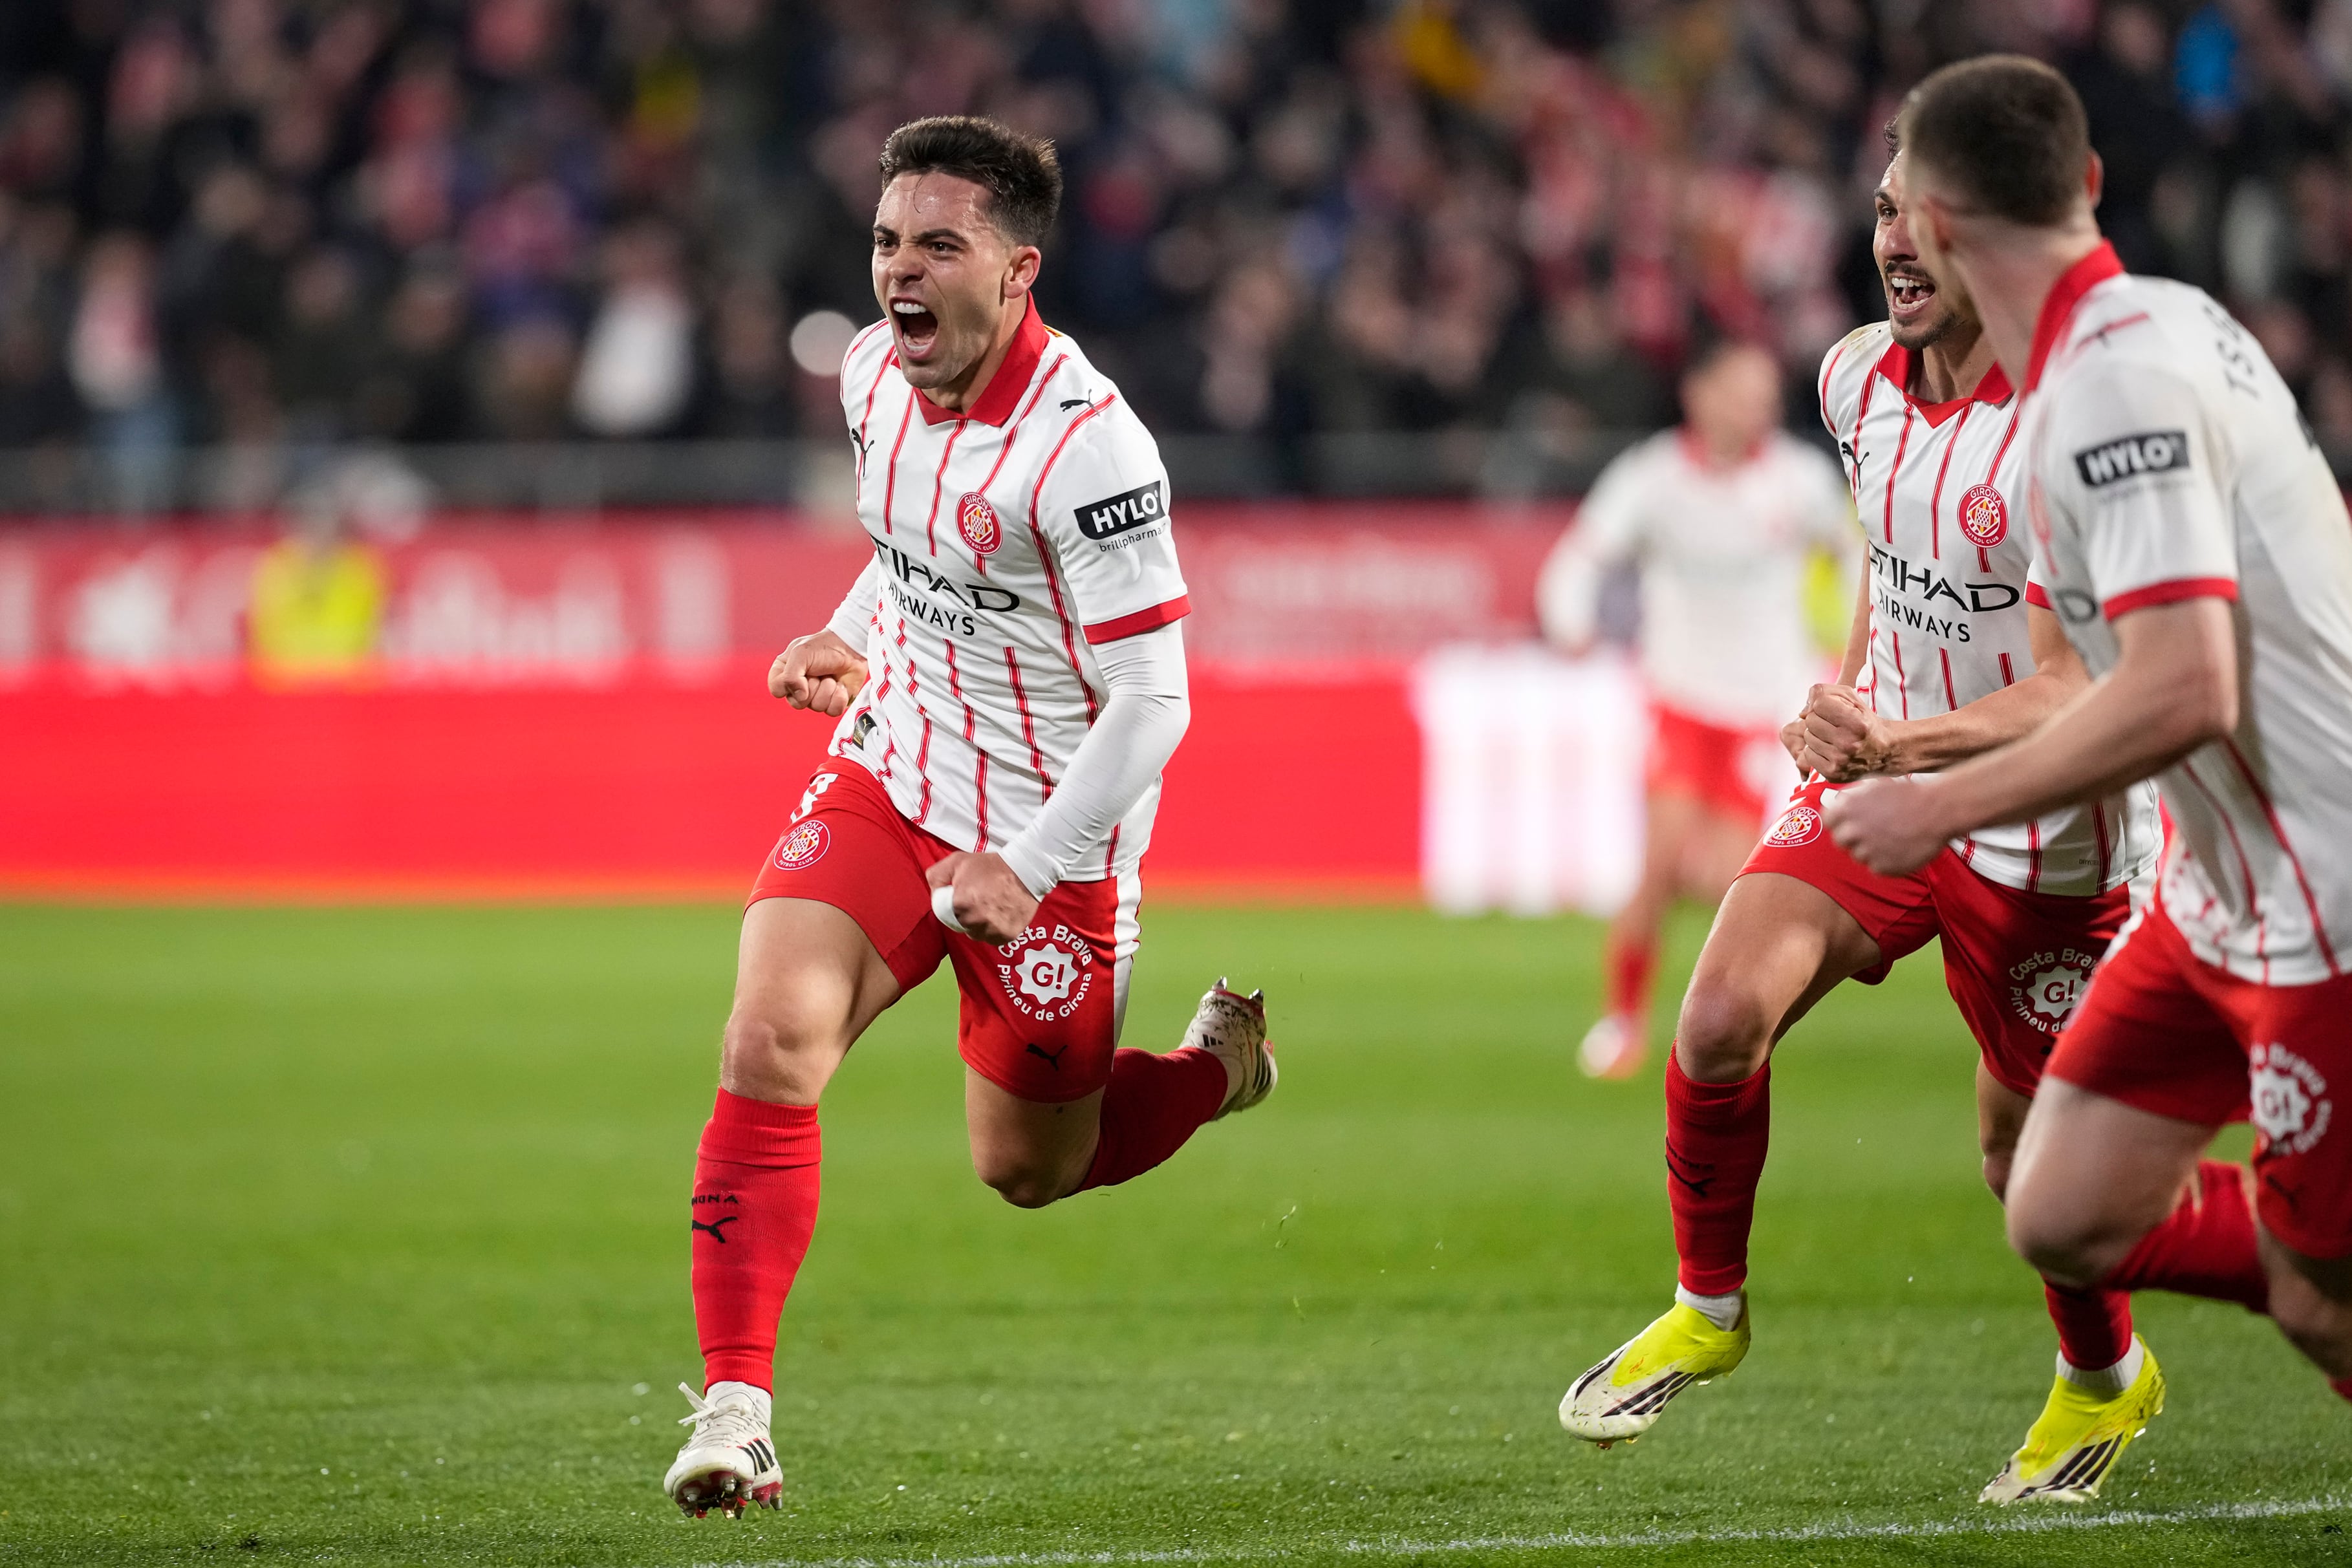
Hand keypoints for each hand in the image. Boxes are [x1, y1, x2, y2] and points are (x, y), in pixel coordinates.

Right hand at [770, 630, 867, 715]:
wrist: (851, 648)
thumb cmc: (824, 647)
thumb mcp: (800, 653)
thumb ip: (790, 676)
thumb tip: (800, 697)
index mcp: (785, 673)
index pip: (777, 690)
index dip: (789, 684)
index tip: (801, 670)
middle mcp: (798, 688)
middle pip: (797, 703)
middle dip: (812, 686)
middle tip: (818, 672)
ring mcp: (815, 697)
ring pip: (816, 706)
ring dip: (828, 688)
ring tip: (830, 676)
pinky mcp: (832, 703)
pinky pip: (832, 711)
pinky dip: (839, 697)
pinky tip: (840, 685)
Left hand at [925, 851, 1040, 945]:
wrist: (1026, 871)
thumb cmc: (990, 865)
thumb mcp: (957, 861)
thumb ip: (936, 877)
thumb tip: (934, 893)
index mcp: (959, 904)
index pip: (944, 914)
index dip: (952, 904)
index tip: (962, 895)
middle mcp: (974, 922)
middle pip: (961, 925)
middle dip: (965, 913)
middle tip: (978, 898)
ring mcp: (991, 931)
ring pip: (976, 933)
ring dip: (979, 924)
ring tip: (990, 906)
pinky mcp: (1006, 936)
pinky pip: (993, 938)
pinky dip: (994, 929)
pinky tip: (1000, 914)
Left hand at [1795, 683, 1896, 781]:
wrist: (1884, 751)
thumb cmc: (1863, 720)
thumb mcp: (1851, 698)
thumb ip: (1823, 692)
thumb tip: (1802, 713)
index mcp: (1857, 722)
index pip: (1819, 703)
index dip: (1825, 704)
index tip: (1837, 711)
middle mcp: (1848, 743)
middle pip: (1811, 720)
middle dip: (1820, 719)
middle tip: (1836, 725)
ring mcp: (1840, 761)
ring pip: (1808, 737)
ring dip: (1817, 735)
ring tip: (1835, 738)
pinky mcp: (1832, 773)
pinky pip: (1807, 754)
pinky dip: (1815, 750)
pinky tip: (1831, 749)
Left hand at [1824, 776, 1951, 875]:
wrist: (1938, 811)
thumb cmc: (1910, 795)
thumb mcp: (1876, 785)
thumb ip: (1854, 796)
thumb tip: (1839, 803)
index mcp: (1847, 808)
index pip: (1828, 821)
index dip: (1838, 822)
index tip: (1848, 823)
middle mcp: (1853, 830)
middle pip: (1839, 841)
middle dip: (1852, 838)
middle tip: (1870, 834)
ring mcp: (1867, 851)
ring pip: (1858, 856)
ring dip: (1870, 850)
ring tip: (1892, 839)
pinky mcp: (1882, 867)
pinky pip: (1876, 867)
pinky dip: (1886, 861)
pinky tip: (1900, 849)